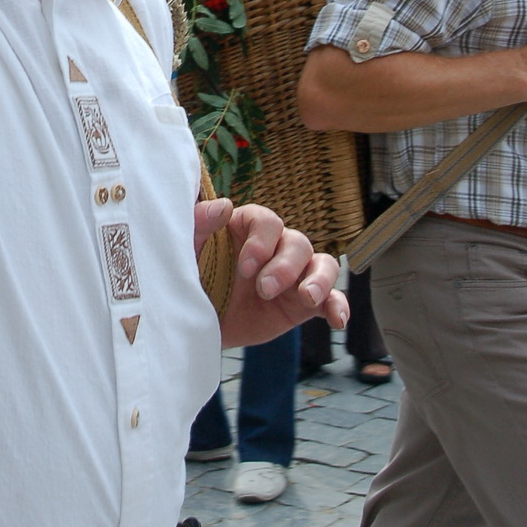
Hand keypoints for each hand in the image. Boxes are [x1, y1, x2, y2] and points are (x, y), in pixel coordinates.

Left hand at [194, 200, 347, 347]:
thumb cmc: (190, 276)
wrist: (195, 320)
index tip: (245, 267)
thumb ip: (201, 225)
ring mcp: (293, 275)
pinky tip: (337, 320)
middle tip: (264, 289)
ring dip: (319, 280)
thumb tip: (225, 206)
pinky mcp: (302, 304)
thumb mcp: (188, 249)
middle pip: (298, 242)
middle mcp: (276, 247)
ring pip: (323, 264)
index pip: (268, 221)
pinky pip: (330, 299)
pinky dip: (338, 306)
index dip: (262, 242)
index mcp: (248, 228)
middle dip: (284, 266)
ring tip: (306, 298)